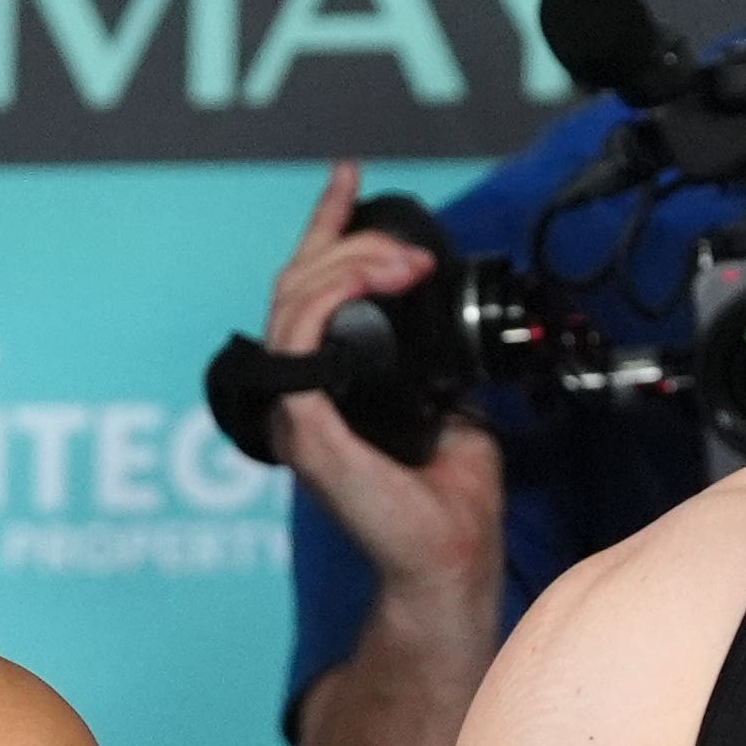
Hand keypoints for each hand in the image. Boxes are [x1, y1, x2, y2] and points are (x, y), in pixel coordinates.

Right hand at [260, 164, 511, 617]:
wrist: (448, 566)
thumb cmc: (446, 511)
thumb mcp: (451, 415)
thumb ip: (438, 373)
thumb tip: (452, 336)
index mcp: (325, 395)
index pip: (306, 298)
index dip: (324, 231)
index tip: (349, 179)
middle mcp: (299, 400)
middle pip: (294, 288)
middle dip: (347, 242)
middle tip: (409, 249)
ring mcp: (296, 414)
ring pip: (292, 302)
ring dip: (350, 264)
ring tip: (405, 264)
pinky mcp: (306, 428)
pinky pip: (298, 341)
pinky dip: (331, 299)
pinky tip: (374, 284)